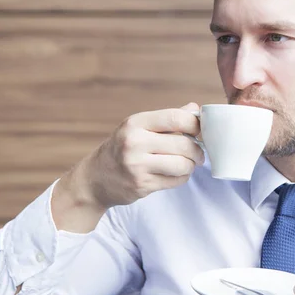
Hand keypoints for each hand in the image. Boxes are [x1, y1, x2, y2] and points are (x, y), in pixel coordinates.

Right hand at [79, 102, 204, 207]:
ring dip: (191, 166)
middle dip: (197, 150)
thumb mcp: (138, 128)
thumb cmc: (122, 149)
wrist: (95, 178)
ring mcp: (137, 166)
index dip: (194, 124)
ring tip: (187, 164)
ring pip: (183, 165)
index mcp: (135, 123)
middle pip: (183, 144)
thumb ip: (167, 119)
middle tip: (198, 153)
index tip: (199, 130)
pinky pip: (176, 181)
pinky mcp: (142, 185)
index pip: (175, 118)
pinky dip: (182, 177)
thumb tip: (195, 108)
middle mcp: (135, 143)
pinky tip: (175, 174)